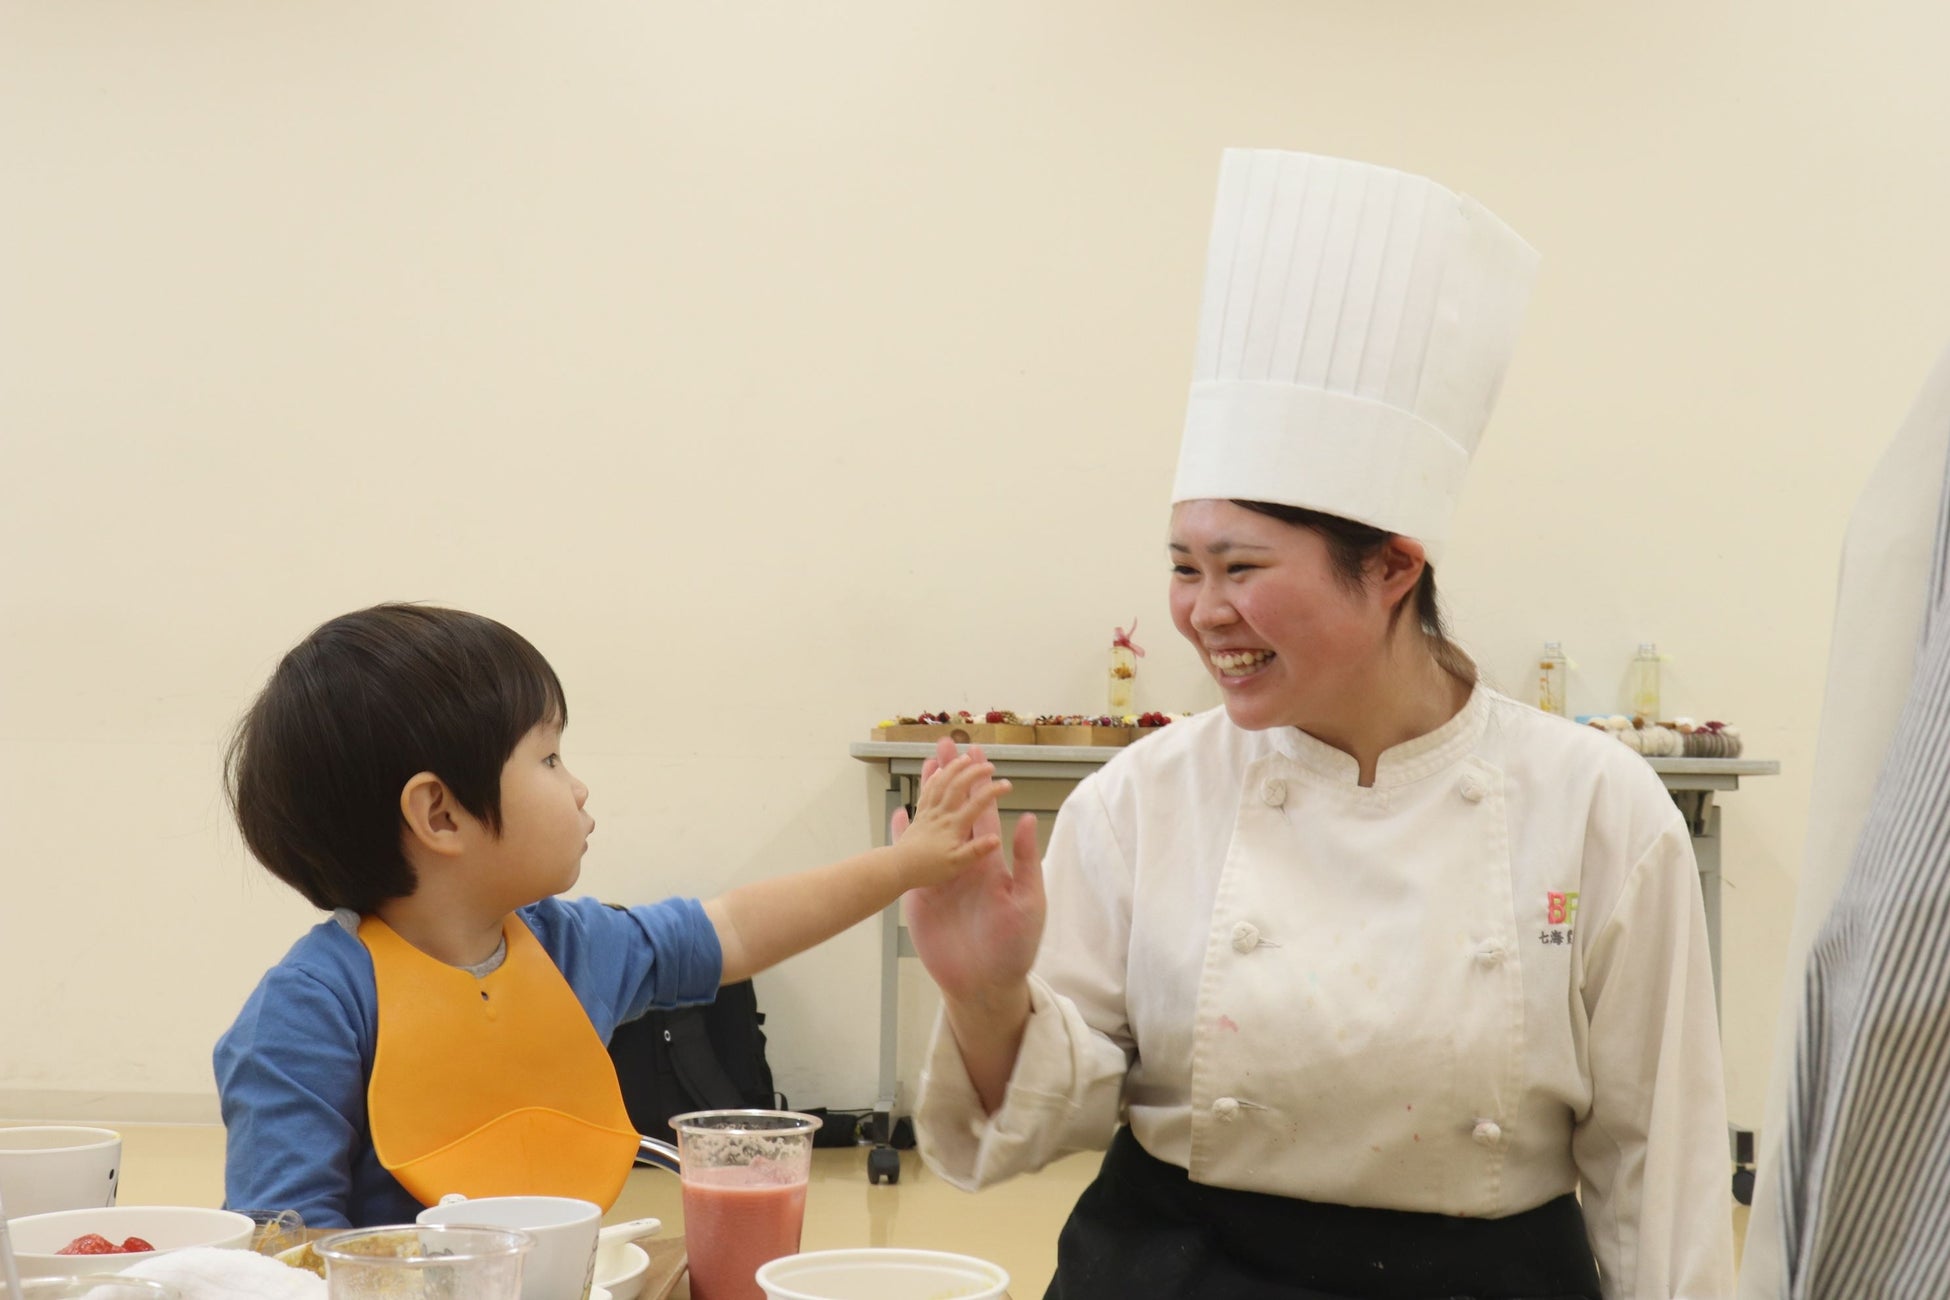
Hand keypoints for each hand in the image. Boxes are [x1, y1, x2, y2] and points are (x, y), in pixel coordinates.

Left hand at [889, 750, 1008, 888]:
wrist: (898, 867)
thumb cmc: (928, 869)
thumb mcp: (957, 865)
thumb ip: (976, 851)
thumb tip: (996, 839)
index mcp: (954, 826)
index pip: (977, 804)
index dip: (993, 791)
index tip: (1007, 784)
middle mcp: (942, 814)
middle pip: (958, 786)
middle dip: (974, 772)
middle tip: (988, 765)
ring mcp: (929, 812)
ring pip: (941, 783)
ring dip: (953, 767)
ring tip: (964, 756)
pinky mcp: (919, 815)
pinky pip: (927, 791)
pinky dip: (933, 778)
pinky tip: (936, 771)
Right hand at [895, 738, 1044, 1005]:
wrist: (984, 983)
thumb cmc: (1014, 947)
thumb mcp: (1027, 903)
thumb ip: (1024, 862)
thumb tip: (1024, 818)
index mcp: (992, 862)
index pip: (983, 813)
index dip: (976, 782)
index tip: (971, 754)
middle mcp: (966, 863)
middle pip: (955, 810)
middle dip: (949, 777)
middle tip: (942, 745)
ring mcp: (942, 877)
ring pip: (931, 828)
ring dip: (926, 797)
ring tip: (920, 767)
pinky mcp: (921, 895)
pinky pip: (910, 860)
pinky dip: (903, 837)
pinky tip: (898, 815)